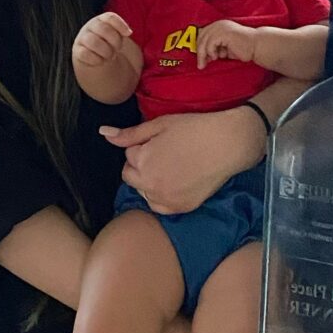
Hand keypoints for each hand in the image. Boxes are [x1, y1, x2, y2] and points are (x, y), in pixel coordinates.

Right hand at [73, 11, 131, 74]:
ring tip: (110, 56)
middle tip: (118, 49)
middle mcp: (91, 27)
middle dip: (115, 41)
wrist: (104, 67)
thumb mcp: (123, 39)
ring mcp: (82, 39)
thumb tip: (128, 32)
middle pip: (104, 29)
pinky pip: (85, 53)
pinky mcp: (77, 52)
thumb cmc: (115, 49)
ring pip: (94, 41)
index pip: (110, 17)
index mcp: (102, 20)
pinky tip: (101, 62)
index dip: (121, 25)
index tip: (128, 34)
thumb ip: (125, 33)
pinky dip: (96, 59)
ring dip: (106, 51)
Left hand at [100, 105, 264, 213]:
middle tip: (166, 152)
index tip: (162, 140)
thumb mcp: (160, 125)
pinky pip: (159, 206)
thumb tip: (103, 133)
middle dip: (142, 164)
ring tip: (173, 166)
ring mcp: (166, 199)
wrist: (229, 143)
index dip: (144, 145)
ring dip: (150, 181)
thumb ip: (130, 134)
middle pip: (131, 176)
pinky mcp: (181, 208)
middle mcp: (150, 185)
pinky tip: (176, 181)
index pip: (130, 155)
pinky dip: (162, 195)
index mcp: (142, 162)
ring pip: (144, 192)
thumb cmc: (195, 128)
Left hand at [196, 19, 257, 67]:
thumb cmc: (243, 48)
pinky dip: (211, 52)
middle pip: (201, 37)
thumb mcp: (225, 48)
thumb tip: (203, 56)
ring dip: (204, 54)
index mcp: (219, 25)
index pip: (202, 34)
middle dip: (200, 52)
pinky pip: (210, 43)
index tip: (201, 59)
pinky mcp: (224, 33)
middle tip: (201, 64)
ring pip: (204, 41)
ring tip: (210, 61)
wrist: (256, 46)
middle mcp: (218, 24)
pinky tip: (219, 56)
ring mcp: (221, 27)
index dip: (199, 47)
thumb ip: (214, 48)